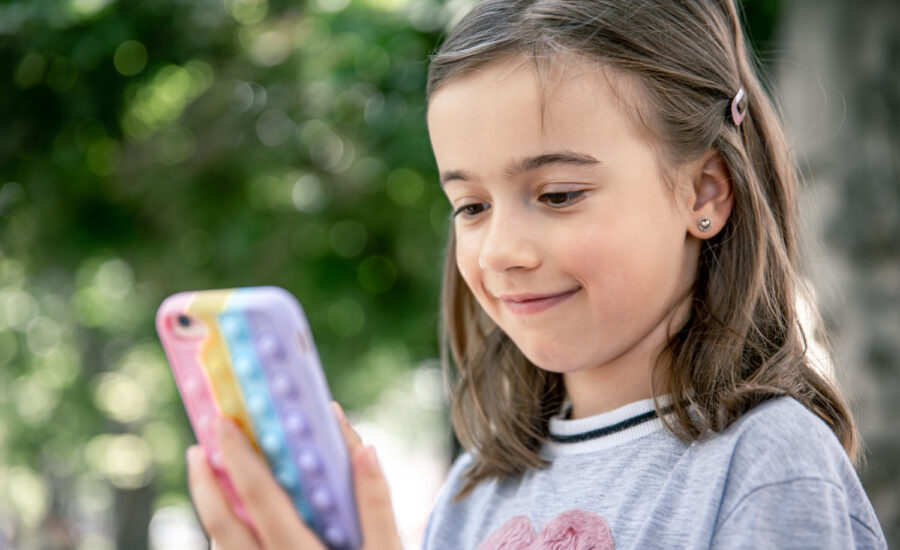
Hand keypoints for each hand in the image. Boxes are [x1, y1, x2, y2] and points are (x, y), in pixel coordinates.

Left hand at [186, 402, 402, 549]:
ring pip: (221, 547)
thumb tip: (363, 447)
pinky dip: (225, 536)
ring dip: (211, 508)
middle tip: (198, 446)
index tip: (223, 424)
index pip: (260, 497)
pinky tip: (232, 519)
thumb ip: (375, 502)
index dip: (238, 458)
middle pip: (222, 523)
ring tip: (208, 474)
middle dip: (206, 481)